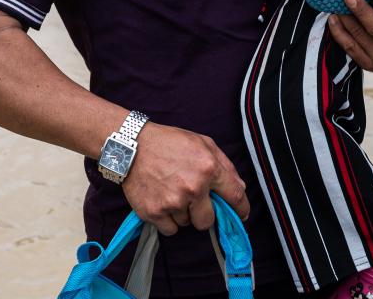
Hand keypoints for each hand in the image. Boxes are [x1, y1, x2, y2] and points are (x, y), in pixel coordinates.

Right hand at [121, 123, 249, 235]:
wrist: (131, 145)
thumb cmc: (168, 142)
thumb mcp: (202, 143)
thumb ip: (224, 165)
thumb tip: (240, 188)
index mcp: (208, 168)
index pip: (234, 196)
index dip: (241, 209)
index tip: (241, 216)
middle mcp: (193, 187)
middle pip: (208, 220)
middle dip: (203, 214)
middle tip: (192, 201)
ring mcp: (173, 202)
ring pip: (187, 224)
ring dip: (182, 213)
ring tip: (170, 193)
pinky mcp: (154, 212)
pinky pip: (170, 229)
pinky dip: (167, 220)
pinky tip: (162, 202)